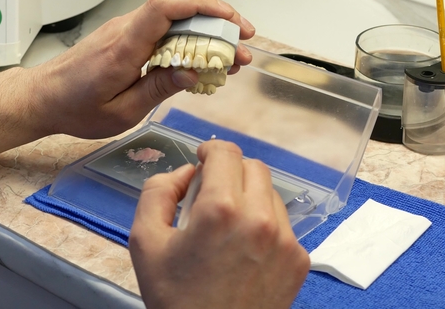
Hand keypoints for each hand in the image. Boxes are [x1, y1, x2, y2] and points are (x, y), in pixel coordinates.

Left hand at [28, 0, 254, 138]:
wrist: (44, 97)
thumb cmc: (76, 106)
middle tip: (242, 43)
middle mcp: (126, 30)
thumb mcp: (121, 111)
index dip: (203, 6)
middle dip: (217, 20)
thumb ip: (158, 89)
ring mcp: (126, 30)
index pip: (166, 7)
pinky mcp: (127, 37)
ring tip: (229, 57)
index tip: (229, 21)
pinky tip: (201, 59)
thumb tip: (192, 73)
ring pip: (174, 17)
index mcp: (124, 47)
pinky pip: (163, 29)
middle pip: (178, 6)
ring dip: (206, 31)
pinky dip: (188, 38)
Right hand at [129, 140, 309, 308]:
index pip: (226, 153)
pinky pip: (283, 224)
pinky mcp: (299, 260)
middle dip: (230, 172)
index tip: (202, 160)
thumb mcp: (145, 242)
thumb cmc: (175, 298)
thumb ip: (158, 192)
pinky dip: (264, 224)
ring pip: (271, 194)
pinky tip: (245, 248)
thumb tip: (185, 172)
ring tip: (229, 225)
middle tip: (211, 194)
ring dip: (249, 196)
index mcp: (221, 210)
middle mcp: (261, 219)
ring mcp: (286, 240)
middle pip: (253, 167)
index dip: (210, 150)